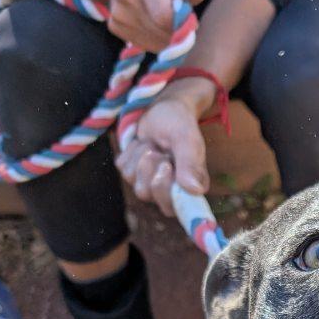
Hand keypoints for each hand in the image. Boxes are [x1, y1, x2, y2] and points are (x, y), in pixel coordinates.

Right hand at [108, 0, 204, 51]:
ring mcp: (118, 13)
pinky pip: (147, 45)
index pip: (164, 16)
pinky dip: (157, 40)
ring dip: (168, 36)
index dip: (180, 21)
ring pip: (157, 43)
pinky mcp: (115, 27)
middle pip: (162, 32)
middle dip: (176, 29)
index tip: (184, 12)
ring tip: (164, 17)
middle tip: (175, 14)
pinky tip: (153, 23)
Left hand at [116, 83, 211, 215]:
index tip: (166, 167)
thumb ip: (190, 163)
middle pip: (150, 195)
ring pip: (136, 185)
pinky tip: (143, 144)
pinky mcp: (134, 174)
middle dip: (151, 169)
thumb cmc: (179, 122)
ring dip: (141, 158)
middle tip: (160, 151)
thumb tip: (195, 190)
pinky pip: (124, 170)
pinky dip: (130, 153)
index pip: (178, 209)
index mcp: (192, 189)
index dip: (166, 193)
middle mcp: (172, 192)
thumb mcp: (186, 138)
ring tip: (152, 145)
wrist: (162, 108)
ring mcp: (151, 185)